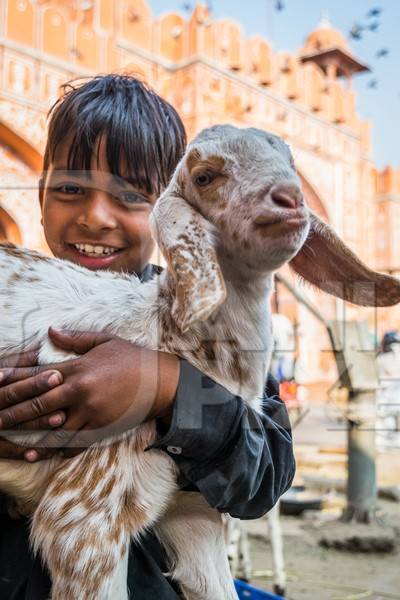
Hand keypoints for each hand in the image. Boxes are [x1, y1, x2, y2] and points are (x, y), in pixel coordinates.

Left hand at [0, 328, 179, 461]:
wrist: (160, 382)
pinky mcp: (99, 428)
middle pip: (37, 403)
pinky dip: (51, 449)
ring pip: (50, 426)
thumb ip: (75, 339)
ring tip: (5, 437)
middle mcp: (80, 391)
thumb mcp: (105, 340)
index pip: (38, 374)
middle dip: (11, 410)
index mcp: (78, 367)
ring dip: (26, 433)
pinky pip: (71, 442)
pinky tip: (35, 453)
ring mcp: (89, 412)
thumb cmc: (132, 358)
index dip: (13, 379)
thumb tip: (50, 331)